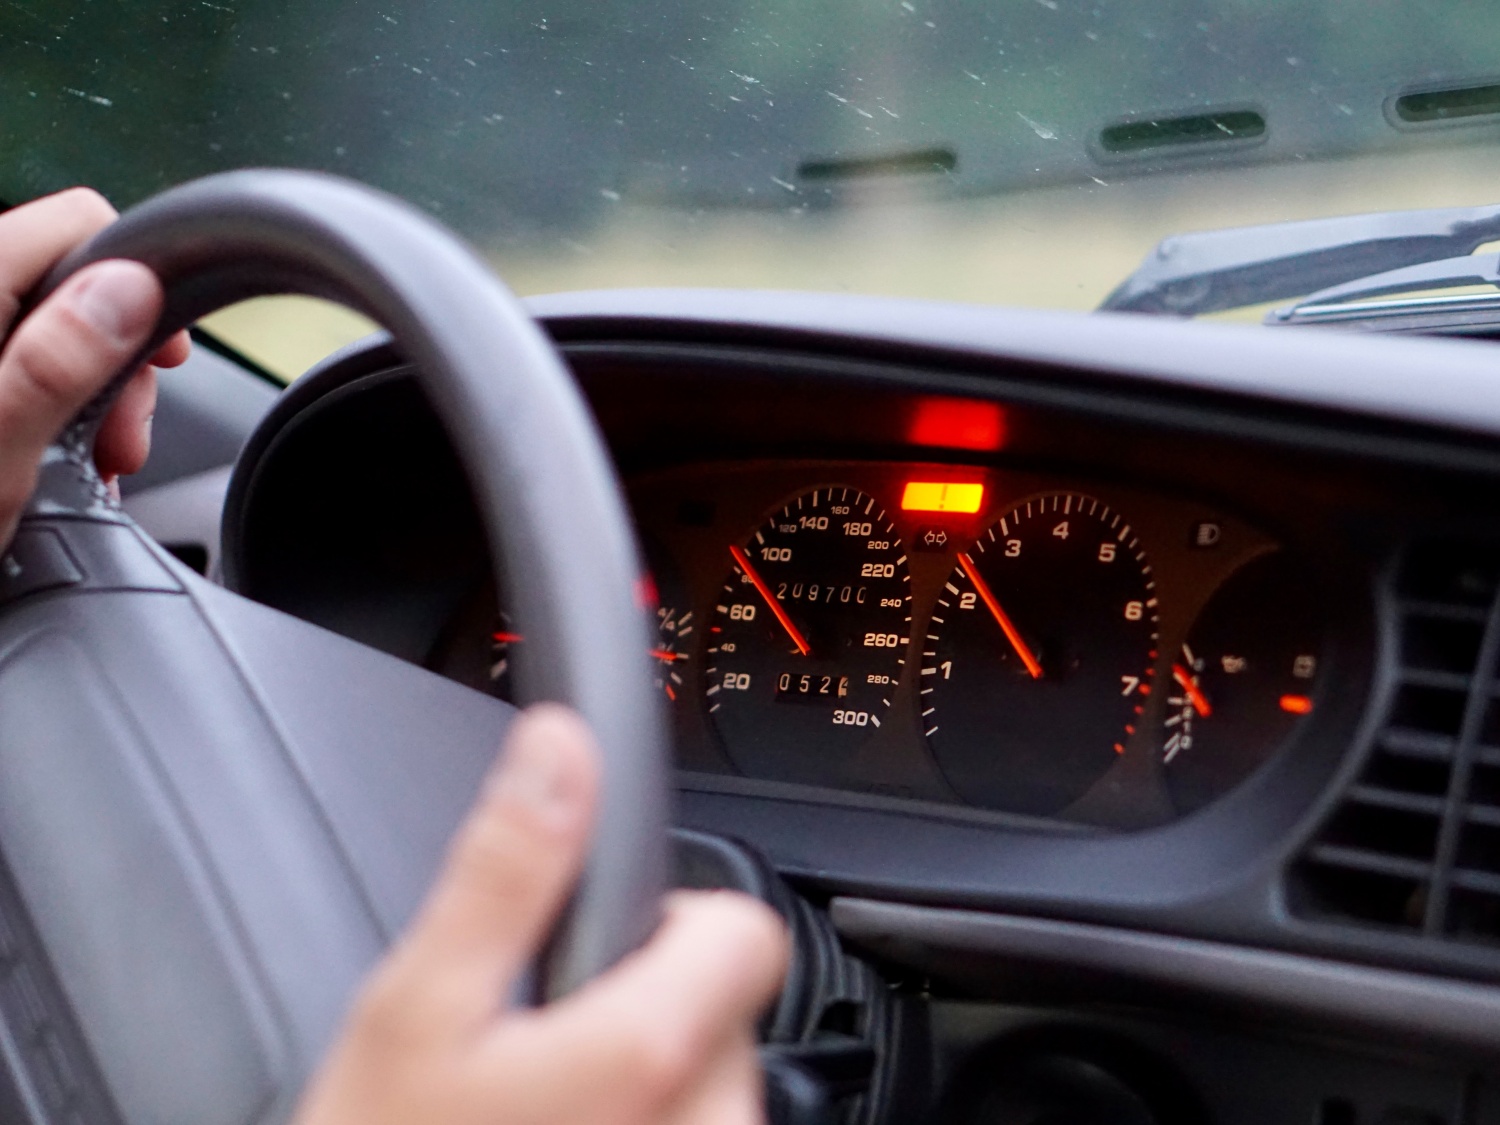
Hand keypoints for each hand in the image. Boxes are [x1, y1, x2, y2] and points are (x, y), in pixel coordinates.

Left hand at [0, 187, 190, 543]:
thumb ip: (55, 363)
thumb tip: (128, 287)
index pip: (77, 225)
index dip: (138, 286)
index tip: (161, 361)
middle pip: (63, 279)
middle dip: (115, 356)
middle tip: (118, 441)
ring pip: (40, 325)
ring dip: (85, 390)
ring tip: (90, 464)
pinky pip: (12, 366)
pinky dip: (43, 406)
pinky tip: (48, 459)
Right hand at [295, 706, 789, 1124]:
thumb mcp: (417, 1009)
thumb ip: (506, 870)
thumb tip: (560, 750)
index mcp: (652, 1053)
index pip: (748, 929)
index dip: (681, 919)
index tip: (610, 948)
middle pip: (721, 1013)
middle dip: (644, 1013)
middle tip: (538, 1057)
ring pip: (708, 1093)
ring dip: (641, 1091)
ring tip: (539, 1119)